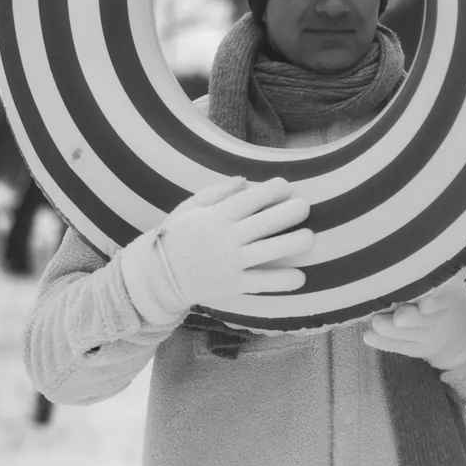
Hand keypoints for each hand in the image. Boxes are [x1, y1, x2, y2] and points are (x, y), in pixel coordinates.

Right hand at [124, 177, 311, 314]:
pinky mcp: (233, 285)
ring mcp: (231, 262)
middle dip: (292, 211)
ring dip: (295, 243)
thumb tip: (245, 179)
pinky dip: (284, 280)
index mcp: (216, 216)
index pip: (252, 198)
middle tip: (306, 207)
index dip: (274, 189)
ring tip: (309, 237)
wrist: (155, 277)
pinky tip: (301, 276)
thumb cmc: (175, 236)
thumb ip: (218, 192)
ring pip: (272, 251)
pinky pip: (263, 282)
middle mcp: (227, 238)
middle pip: (268, 221)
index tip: (286, 186)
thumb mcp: (189, 208)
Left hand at [363, 279, 465, 369]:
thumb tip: (406, 257)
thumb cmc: (444, 296)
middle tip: (394, 314)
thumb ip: (431, 277)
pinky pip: (400, 347)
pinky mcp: (417, 349)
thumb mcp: (448, 284)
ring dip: (389, 329)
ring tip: (374, 321)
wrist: (460, 331)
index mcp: (450, 300)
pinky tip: (368, 336)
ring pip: (409, 335)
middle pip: (425, 321)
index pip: (444, 301)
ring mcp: (429, 337)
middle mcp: (441, 321)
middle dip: (409, 318)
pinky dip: (383, 342)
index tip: (424, 303)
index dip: (434, 303)